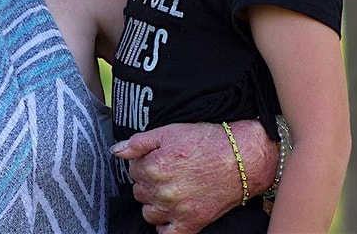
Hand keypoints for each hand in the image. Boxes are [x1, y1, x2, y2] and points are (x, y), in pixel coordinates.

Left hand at [110, 121, 276, 233]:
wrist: (241, 158)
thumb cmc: (207, 141)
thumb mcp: (169, 132)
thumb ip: (138, 142)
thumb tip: (116, 151)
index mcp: (154, 168)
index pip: (133, 170)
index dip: (145, 163)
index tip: (159, 159)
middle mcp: (162, 192)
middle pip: (139, 191)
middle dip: (149, 182)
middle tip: (168, 173)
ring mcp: (176, 210)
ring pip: (148, 212)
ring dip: (155, 203)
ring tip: (171, 190)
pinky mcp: (190, 224)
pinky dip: (165, 226)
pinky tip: (171, 214)